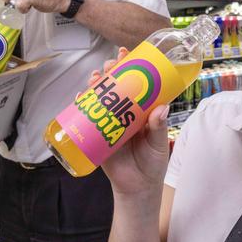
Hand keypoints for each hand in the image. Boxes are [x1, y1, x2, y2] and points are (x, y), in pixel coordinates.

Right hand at [90, 49, 171, 196]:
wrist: (137, 188)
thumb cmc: (152, 163)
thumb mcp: (158, 144)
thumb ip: (158, 128)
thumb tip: (162, 108)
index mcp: (141, 109)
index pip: (136, 82)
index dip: (130, 65)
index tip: (126, 52)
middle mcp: (124, 111)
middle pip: (115, 85)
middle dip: (110, 70)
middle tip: (109, 65)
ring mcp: (109, 121)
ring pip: (99, 97)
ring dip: (94, 84)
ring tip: (94, 78)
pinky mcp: (97, 135)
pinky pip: (86, 116)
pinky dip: (81, 105)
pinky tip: (79, 97)